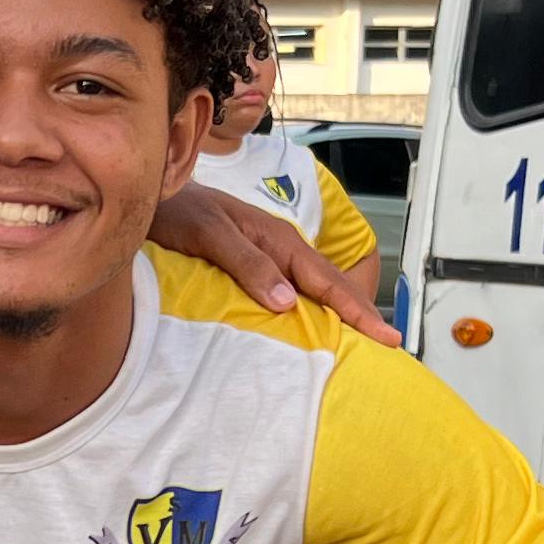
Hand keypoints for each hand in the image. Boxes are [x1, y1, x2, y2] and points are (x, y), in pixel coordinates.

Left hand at [150, 184, 398, 345]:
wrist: (153, 197)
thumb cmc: (179, 212)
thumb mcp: (212, 236)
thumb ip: (248, 265)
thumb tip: (287, 303)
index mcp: (280, 242)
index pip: (328, 283)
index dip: (359, 311)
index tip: (386, 336)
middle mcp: (281, 250)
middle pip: (331, 286)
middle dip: (361, 314)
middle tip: (389, 345)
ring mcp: (270, 258)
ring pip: (315, 290)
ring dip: (340, 314)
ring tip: (362, 341)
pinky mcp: (254, 268)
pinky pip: (293, 293)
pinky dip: (311, 310)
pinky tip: (311, 329)